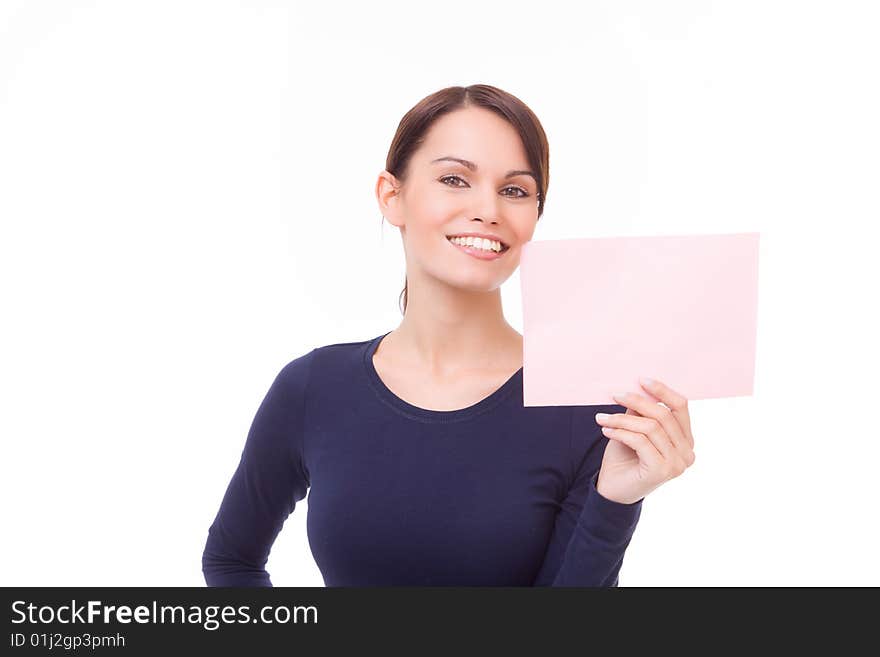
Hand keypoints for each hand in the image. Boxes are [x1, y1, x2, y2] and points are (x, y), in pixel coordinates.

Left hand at [593, 378, 695, 504]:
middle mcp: (687, 453)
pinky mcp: (662, 471)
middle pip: (663, 415)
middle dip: (636, 401)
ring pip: (650, 427)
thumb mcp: (633, 430)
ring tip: (602, 418)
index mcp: (686, 440)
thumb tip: (638, 387)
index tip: (641, 380)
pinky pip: (640, 441)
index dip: (662, 391)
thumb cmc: (624, 459)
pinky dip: (620, 432)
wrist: (613, 492)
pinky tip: (606, 430)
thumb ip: (640, 412)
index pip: (681, 407)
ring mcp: (677, 464)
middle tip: (615, 395)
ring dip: (621, 419)